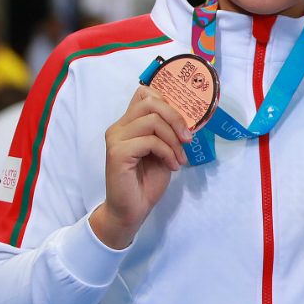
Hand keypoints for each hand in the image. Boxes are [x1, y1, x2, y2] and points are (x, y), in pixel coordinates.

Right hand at [90, 86, 191, 249]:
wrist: (132, 209)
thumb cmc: (147, 180)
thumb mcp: (164, 150)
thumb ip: (168, 131)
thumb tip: (187, 116)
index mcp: (129, 123)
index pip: (145, 93)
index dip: (168, 102)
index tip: (183, 122)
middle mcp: (119, 127)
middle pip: (150, 102)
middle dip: (176, 118)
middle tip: (187, 139)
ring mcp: (116, 139)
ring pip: (152, 120)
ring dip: (173, 140)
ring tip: (180, 158)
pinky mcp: (118, 153)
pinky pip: (150, 141)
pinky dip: (168, 152)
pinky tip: (172, 166)